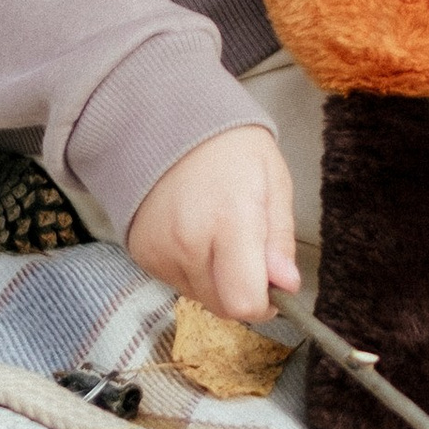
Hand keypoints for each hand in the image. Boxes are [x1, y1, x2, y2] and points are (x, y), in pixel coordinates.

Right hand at [125, 122, 300, 324]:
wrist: (164, 122)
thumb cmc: (229, 148)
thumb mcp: (273, 180)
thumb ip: (280, 238)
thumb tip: (287, 285)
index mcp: (229, 220)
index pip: (244, 301)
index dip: (265, 302)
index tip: (273, 283)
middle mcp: (188, 243)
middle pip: (223, 306)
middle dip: (243, 290)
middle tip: (249, 251)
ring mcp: (160, 252)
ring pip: (200, 297)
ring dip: (217, 280)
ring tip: (219, 234)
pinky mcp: (141, 255)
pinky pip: (177, 283)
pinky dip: (193, 270)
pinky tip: (195, 234)